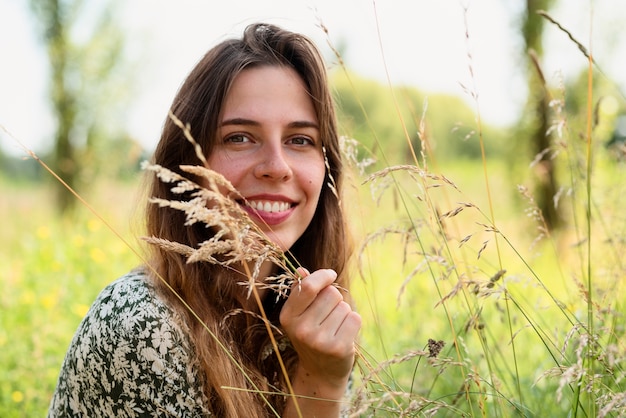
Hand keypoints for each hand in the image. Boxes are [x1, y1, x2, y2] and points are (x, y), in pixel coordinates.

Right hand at [280, 268, 360, 393]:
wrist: (321, 372)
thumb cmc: (312, 334)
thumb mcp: (301, 314)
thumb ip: (301, 291)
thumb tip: (301, 270)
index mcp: (288, 316)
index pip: (308, 286)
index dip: (323, 276)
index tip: (331, 275)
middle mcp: (301, 329)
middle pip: (331, 293)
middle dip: (335, 298)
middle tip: (328, 315)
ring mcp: (319, 340)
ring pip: (344, 306)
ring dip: (343, 312)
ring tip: (334, 327)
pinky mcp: (338, 348)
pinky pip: (354, 318)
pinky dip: (353, 323)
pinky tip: (344, 334)